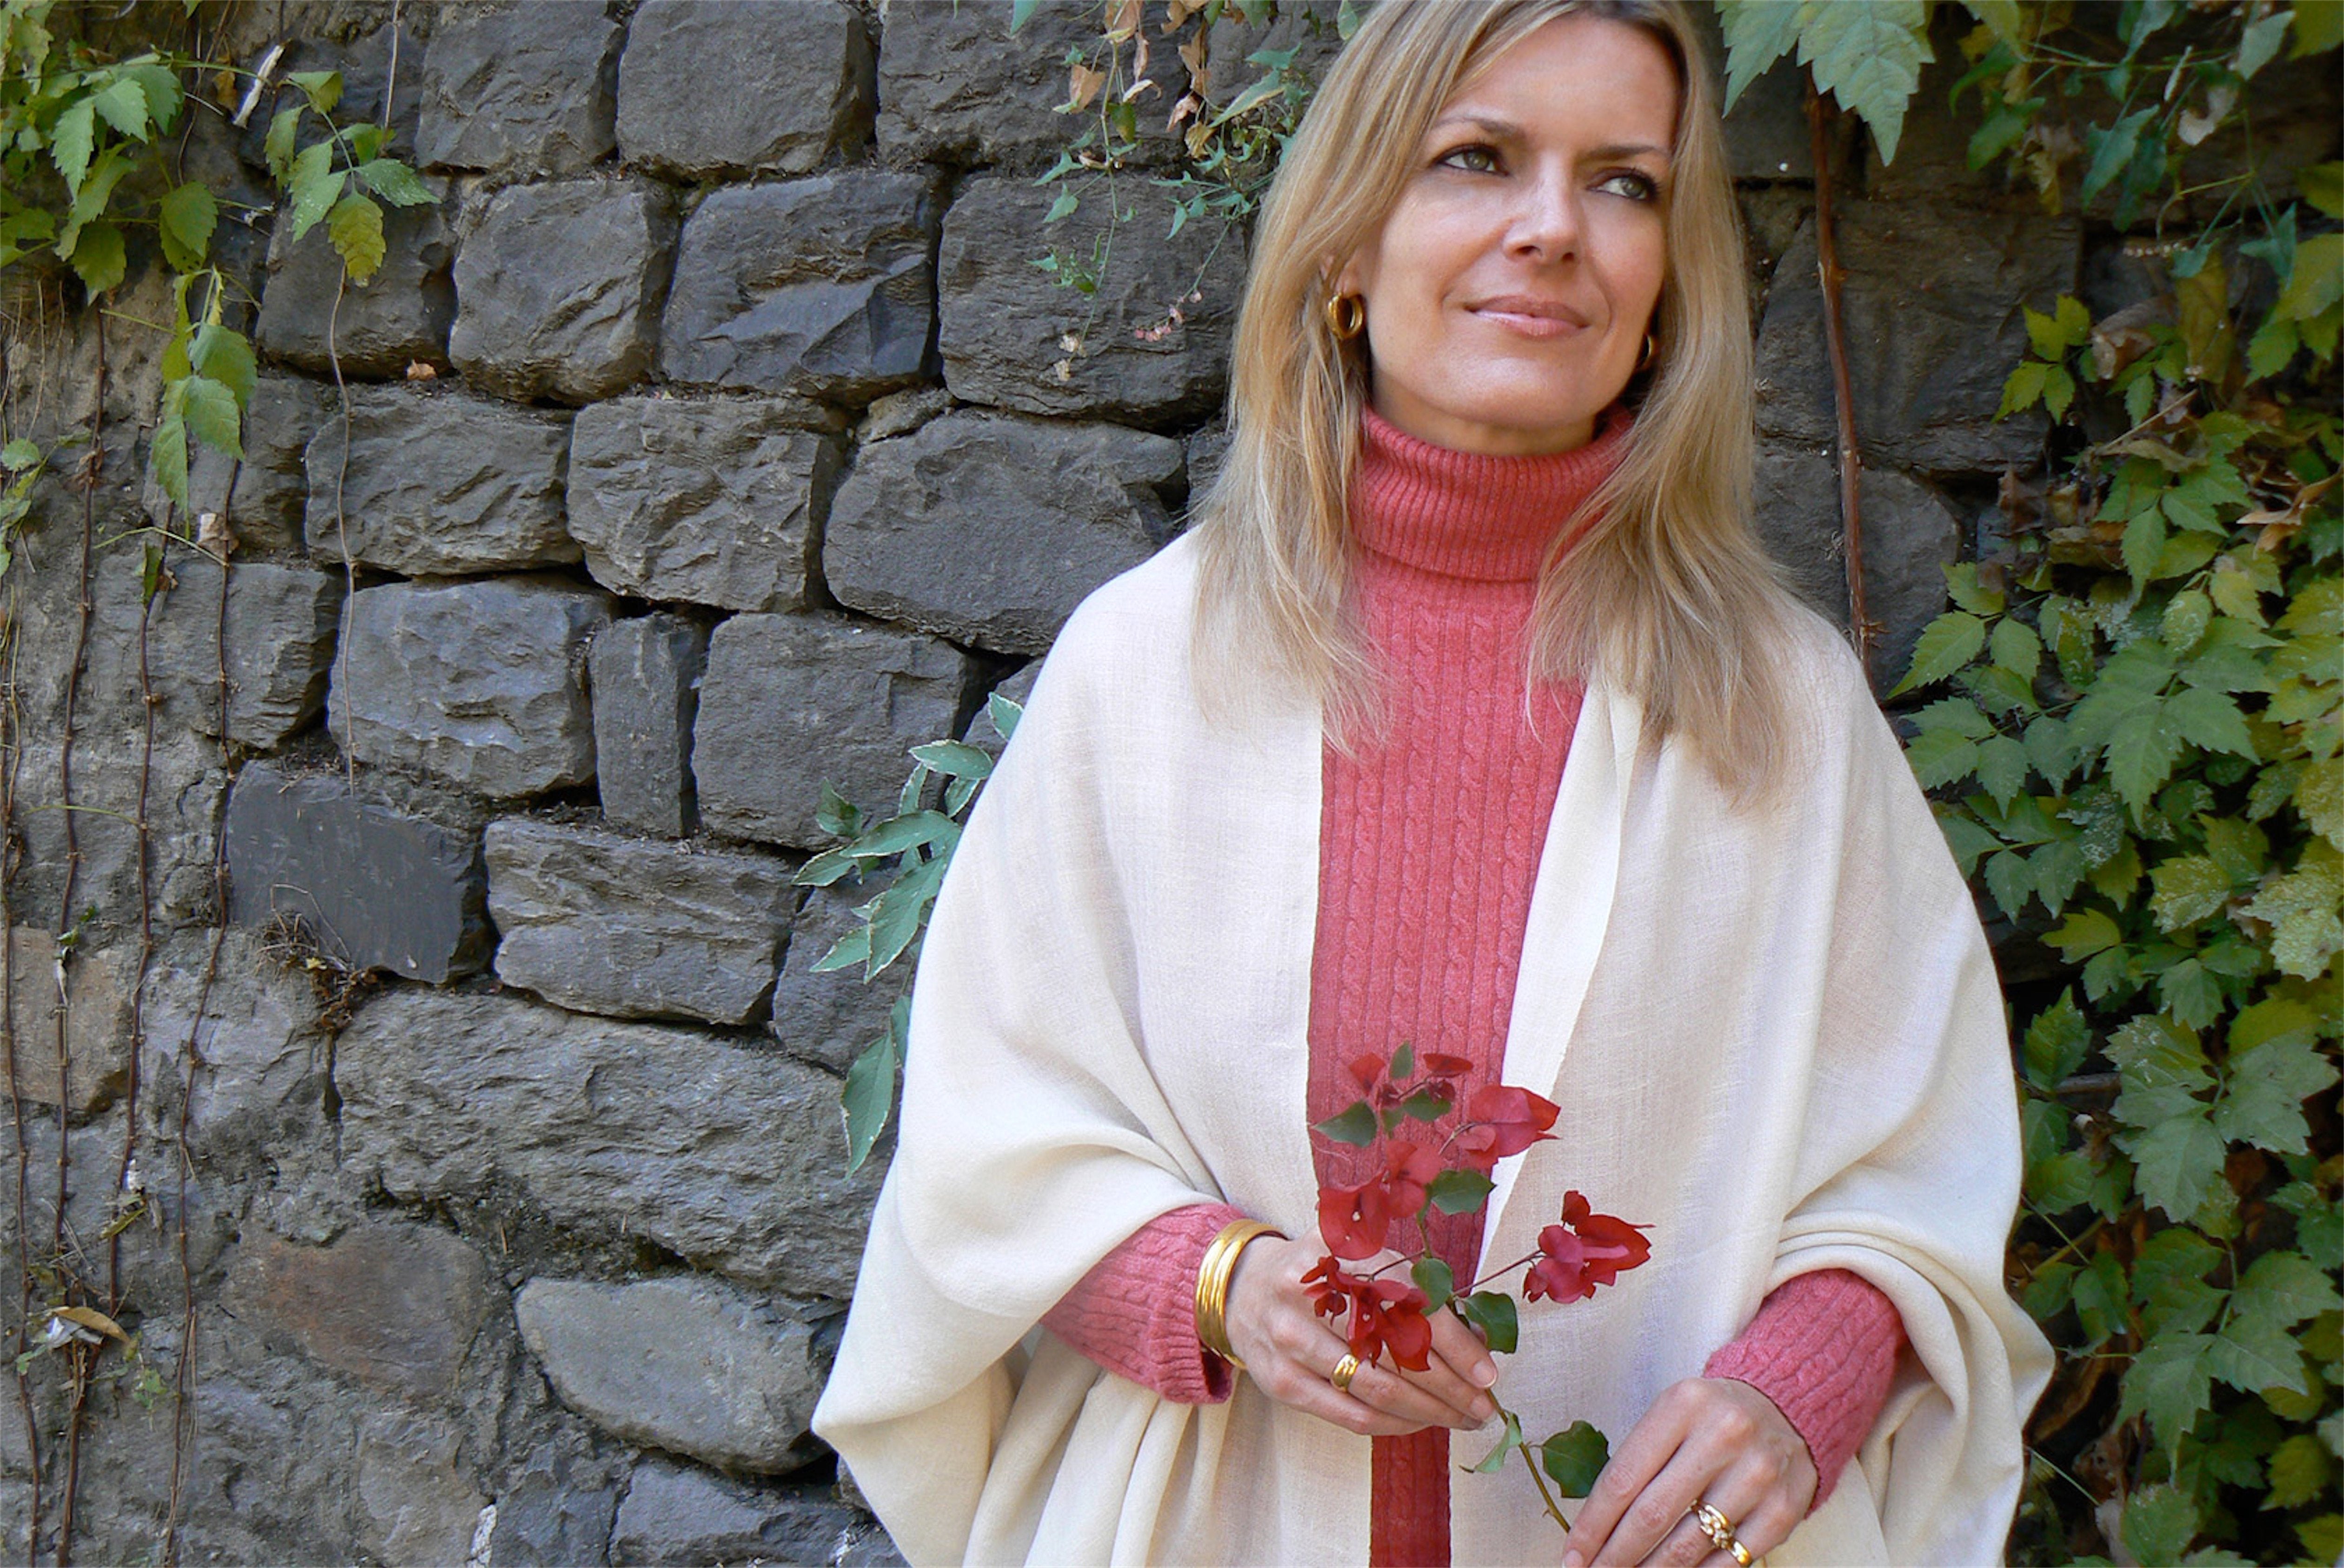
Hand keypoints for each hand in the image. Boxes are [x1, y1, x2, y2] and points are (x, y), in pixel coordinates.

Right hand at [1221, 1233, 1499, 1436]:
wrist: (1242, 1287)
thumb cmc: (1322, 1276)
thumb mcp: (1361, 1259)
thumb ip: (1411, 1289)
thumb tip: (1476, 1340)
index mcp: (1343, 1255)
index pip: (1411, 1306)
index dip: (1456, 1345)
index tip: (1488, 1374)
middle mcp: (1312, 1296)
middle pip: (1398, 1355)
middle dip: (1452, 1389)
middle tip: (1484, 1406)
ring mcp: (1292, 1341)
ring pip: (1378, 1391)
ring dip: (1430, 1413)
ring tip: (1462, 1419)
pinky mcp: (1281, 1382)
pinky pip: (1351, 1416)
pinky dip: (1394, 1425)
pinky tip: (1420, 1423)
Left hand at [1558, 1377, 1814, 1566]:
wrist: (1787, 1405)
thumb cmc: (1712, 1416)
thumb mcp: (1671, 1415)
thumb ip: (1638, 1461)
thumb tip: (1595, 1528)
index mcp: (1683, 1405)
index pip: (1622, 1478)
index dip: (1592, 1525)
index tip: (1572, 1555)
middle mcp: (1723, 1435)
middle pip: (1652, 1515)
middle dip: (1615, 1556)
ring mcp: (1758, 1473)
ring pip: (1690, 1544)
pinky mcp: (1784, 1508)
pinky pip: (1731, 1560)